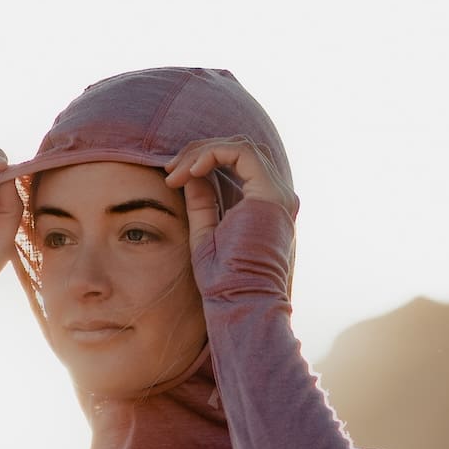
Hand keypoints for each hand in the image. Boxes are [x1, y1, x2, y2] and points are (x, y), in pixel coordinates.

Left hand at [161, 137, 297, 276]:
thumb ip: (203, 202)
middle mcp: (277, 197)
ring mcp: (278, 195)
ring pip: (240, 146)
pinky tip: (191, 171)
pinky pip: (242, 153)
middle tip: (170, 171)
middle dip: (200, 153)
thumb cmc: (224, 281)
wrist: (241, 302)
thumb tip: (192, 175)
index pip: (238, 164)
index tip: (171, 179)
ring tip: (176, 172)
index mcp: (264, 207)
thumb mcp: (206, 233)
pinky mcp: (271, 194)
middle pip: (240, 150)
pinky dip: (212, 154)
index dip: (202, 162)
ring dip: (203, 152)